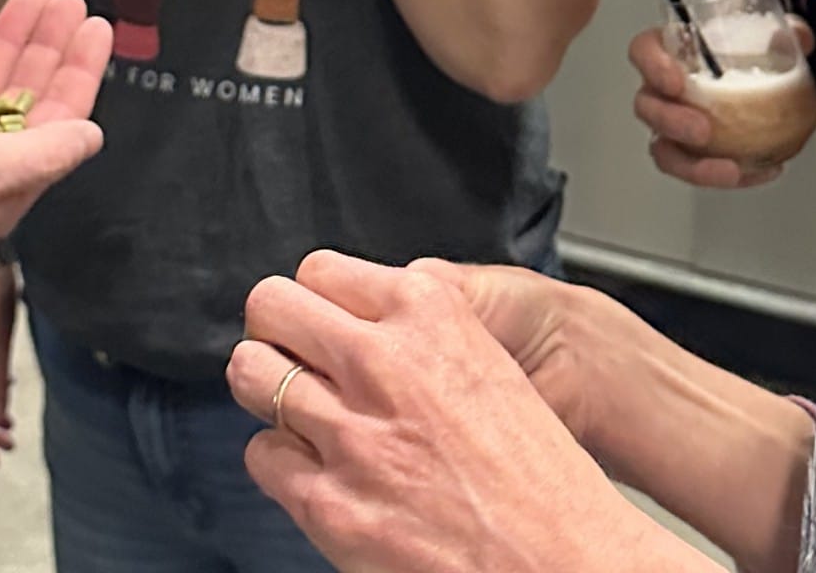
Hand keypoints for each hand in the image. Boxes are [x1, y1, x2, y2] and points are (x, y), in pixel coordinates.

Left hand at [230, 253, 674, 572]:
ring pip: (251, 373)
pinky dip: (281, 462)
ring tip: (297, 411)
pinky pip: (262, 455)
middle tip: (291, 357)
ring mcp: (349, 432)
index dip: (318, 302)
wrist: (564, 561)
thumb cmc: (541, 479)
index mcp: (430, 314)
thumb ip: (422, 339)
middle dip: (277, 331)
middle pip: (271, 307)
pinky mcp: (327, 502)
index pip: (321, 272)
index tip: (321, 321)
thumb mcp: (490, 368)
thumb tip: (365, 331)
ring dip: (269, 390)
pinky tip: (317, 471)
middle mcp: (382, 362)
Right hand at [628, 20, 815, 187]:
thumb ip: (785, 32)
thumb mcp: (767, 31)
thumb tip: (800, 38)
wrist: (759, 79)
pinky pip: (698, 170)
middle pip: (648, 106)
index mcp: (671, 50)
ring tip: (729, 168)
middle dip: (671, 122)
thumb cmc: (745, 51)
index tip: (676, 81)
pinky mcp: (693, 153)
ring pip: (665, 149)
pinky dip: (726, 176)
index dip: (652, 66)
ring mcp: (674, 125)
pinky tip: (760, 171)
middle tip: (703, 129)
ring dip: (692, 163)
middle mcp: (663, 90)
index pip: (643, 51)